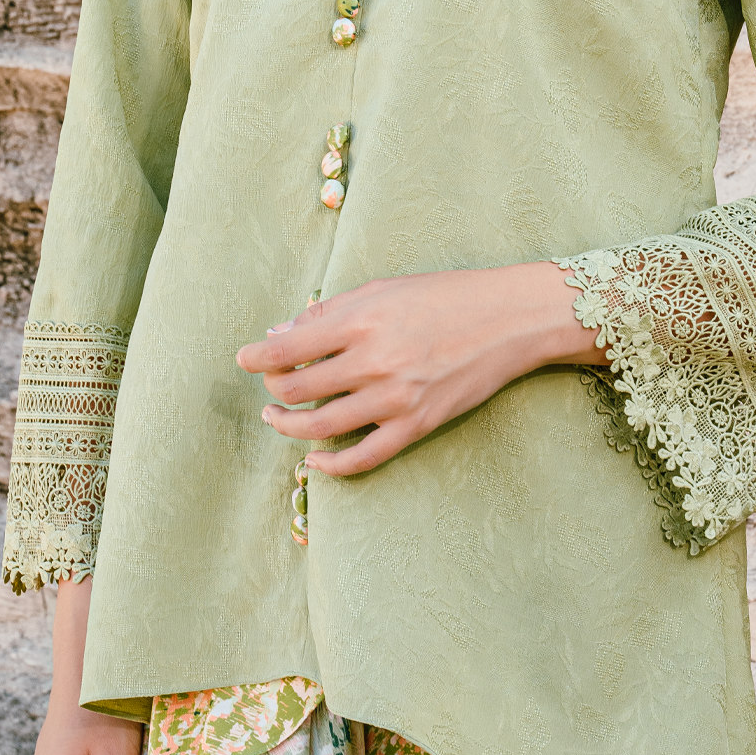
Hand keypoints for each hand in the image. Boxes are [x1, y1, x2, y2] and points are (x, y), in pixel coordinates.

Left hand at [236, 260, 604, 475]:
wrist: (509, 319)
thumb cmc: (446, 296)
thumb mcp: (384, 289)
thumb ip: (331, 311)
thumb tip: (279, 334)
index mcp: (362, 320)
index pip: (287, 350)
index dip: (256, 359)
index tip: (246, 360)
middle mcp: (374, 361)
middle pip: (296, 390)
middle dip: (273, 391)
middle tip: (272, 387)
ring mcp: (394, 398)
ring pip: (318, 426)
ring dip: (287, 427)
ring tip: (277, 420)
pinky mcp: (416, 425)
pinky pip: (361, 457)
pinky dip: (330, 465)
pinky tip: (315, 460)